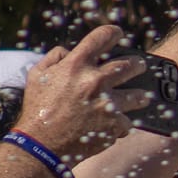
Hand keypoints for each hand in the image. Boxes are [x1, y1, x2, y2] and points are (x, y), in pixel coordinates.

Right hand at [13, 25, 145, 161]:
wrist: (42, 145)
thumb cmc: (38, 109)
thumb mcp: (37, 76)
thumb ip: (55, 57)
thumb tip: (70, 50)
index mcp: (76, 65)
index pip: (102, 37)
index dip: (113, 33)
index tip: (119, 34)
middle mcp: (95, 81)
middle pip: (132, 65)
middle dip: (138, 65)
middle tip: (139, 67)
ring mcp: (108, 103)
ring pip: (140, 95)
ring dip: (140, 96)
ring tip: (140, 97)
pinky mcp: (115, 124)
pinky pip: (128, 121)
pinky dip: (121, 124)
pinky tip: (113, 126)